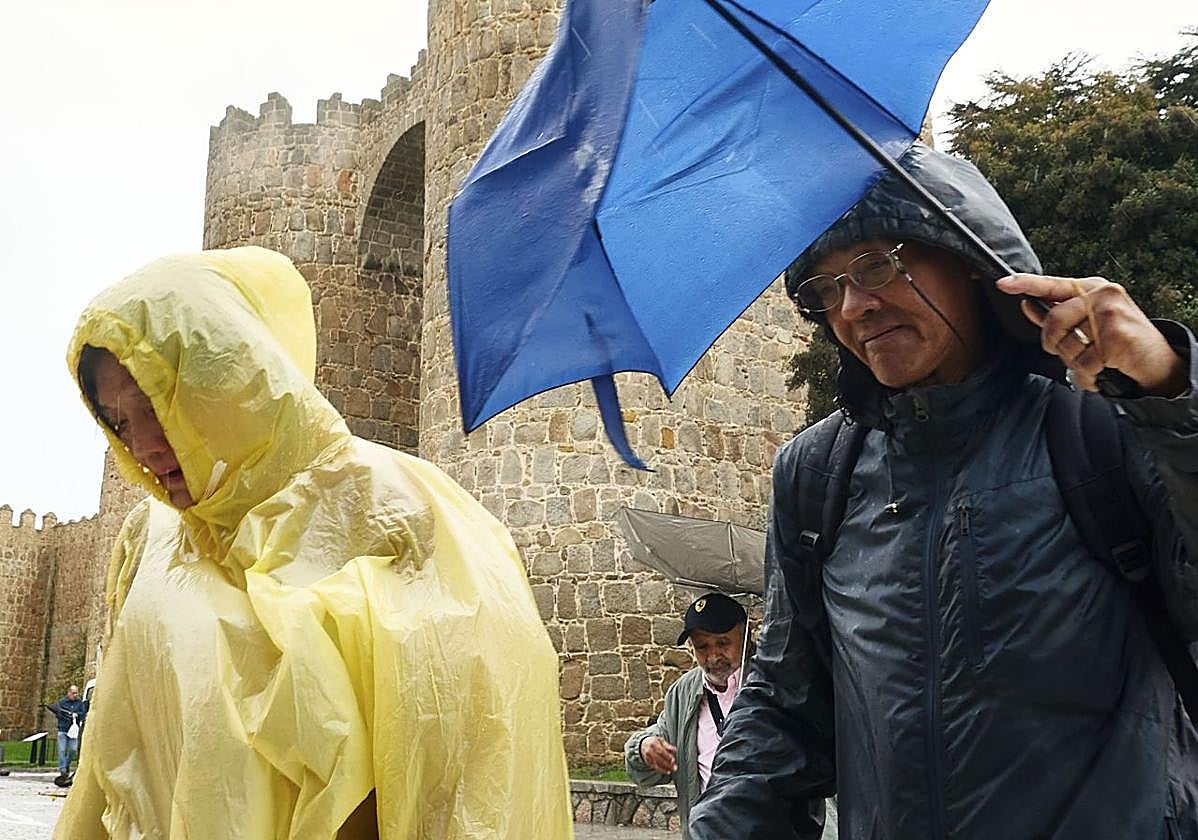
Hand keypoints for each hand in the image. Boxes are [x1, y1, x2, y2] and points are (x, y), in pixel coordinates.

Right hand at [640, 735, 677, 773]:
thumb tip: (675, 750)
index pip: (661, 751)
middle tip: (674, 767)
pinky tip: (666, 771)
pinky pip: (655, 767)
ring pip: (657, 764)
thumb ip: (668, 745)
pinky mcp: (648, 762)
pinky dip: (661, 770)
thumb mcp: (660, 740)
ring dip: (665, 769)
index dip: (667, 756)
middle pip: (659, 759)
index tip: (673, 760)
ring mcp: (648, 757)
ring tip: (671, 771)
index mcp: (653, 744)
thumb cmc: (654, 742)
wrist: (642, 744)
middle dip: (667, 764)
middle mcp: (649, 751)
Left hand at [996, 274, 1187, 396]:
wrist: (1157, 361)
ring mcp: (1110, 313)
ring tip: (1094, 361)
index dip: (1026, 284)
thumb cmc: (1119, 341)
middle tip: (1072, 353)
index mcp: (1092, 288)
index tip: (1003, 283)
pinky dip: (1088, 375)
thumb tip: (1026, 306)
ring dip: (1075, 363)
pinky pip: (1084, 362)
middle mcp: (1102, 294)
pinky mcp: (1115, 335)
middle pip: (1053, 321)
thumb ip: (1057, 315)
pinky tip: (1103, 370)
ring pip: (1066, 345)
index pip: (1053, 284)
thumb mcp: (1088, 323)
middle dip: (1054, 344)